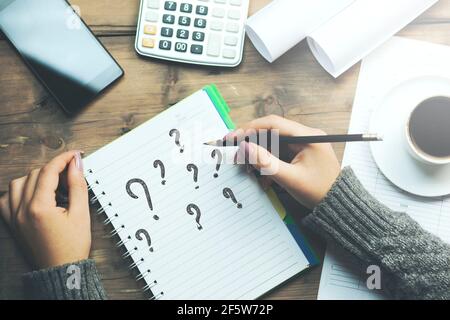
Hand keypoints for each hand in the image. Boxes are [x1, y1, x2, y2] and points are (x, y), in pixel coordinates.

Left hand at [0, 151, 90, 268]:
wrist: (61, 269)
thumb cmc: (73, 246)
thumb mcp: (81, 214)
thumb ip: (77, 186)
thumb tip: (76, 164)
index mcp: (39, 207)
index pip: (49, 171)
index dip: (64, 159)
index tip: (76, 155)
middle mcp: (22, 210)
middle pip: (35, 174)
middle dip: (54, 168)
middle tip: (71, 171)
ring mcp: (14, 216)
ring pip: (18, 182)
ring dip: (36, 177)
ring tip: (54, 183)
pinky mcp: (12, 222)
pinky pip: (7, 198)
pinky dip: (19, 190)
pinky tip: (33, 193)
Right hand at [231, 115, 340, 208]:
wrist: (336, 205)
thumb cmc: (318, 192)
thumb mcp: (290, 178)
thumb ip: (266, 162)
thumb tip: (244, 147)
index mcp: (308, 136)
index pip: (274, 123)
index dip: (251, 128)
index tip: (234, 137)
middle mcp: (306, 135)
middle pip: (272, 132)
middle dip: (253, 143)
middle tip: (235, 153)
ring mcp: (303, 144)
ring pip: (273, 144)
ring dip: (260, 156)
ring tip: (248, 169)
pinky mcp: (300, 153)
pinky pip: (279, 153)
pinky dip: (268, 163)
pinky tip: (263, 177)